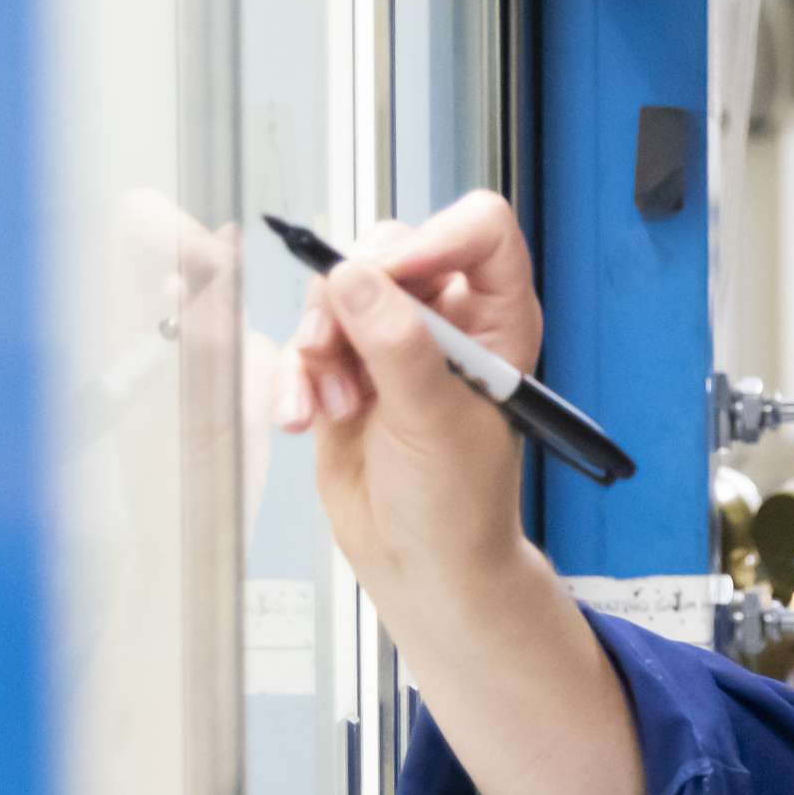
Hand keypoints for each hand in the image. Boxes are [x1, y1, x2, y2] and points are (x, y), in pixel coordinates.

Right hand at [276, 189, 549, 628]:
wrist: (421, 564)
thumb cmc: (460, 504)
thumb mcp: (434, 420)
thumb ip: (396, 345)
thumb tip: (353, 278)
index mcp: (499, 318)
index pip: (479, 230)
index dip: (433, 238)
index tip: (387, 276)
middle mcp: (448, 318)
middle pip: (390, 250)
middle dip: (351, 300)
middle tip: (336, 348)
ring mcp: (393, 340)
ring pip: (338, 291)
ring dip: (318, 346)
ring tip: (332, 405)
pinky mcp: (346, 368)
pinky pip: (305, 339)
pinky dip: (295, 376)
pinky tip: (303, 418)